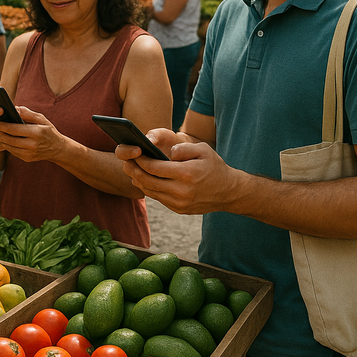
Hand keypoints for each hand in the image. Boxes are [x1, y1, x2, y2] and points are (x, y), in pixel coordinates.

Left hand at [0, 107, 66, 162]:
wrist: (58, 149)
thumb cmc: (48, 130)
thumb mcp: (42, 119)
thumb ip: (27, 113)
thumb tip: (14, 108)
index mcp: (36, 132)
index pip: (15, 129)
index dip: (3, 126)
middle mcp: (33, 144)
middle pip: (10, 139)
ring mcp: (30, 153)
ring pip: (10, 147)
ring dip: (1, 140)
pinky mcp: (27, 158)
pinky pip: (13, 152)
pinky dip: (7, 146)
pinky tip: (4, 140)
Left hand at [118, 129, 241, 214]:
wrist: (229, 192)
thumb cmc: (214, 166)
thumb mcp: (203, 150)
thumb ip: (183, 148)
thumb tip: (166, 152)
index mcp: (187, 174)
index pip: (154, 167)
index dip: (140, 160)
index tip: (134, 152)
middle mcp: (182, 191)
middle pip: (147, 180)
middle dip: (134, 170)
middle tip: (126, 162)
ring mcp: (180, 203)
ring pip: (150, 191)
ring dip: (138, 180)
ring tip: (132, 169)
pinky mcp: (179, 209)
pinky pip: (158, 198)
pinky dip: (148, 188)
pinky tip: (144, 179)